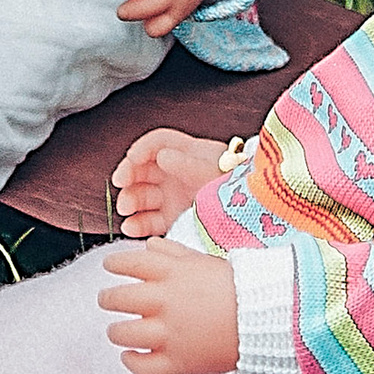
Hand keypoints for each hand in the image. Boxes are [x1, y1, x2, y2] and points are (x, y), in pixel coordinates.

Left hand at [100, 236, 239, 373]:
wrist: (266, 319)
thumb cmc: (238, 287)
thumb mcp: (205, 261)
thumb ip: (174, 252)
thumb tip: (149, 245)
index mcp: (172, 273)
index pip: (128, 263)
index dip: (114, 264)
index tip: (108, 266)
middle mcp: (165, 301)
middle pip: (118, 298)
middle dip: (107, 298)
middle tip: (105, 299)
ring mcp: (169, 333)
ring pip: (123, 333)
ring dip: (115, 331)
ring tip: (115, 330)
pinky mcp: (178, 361)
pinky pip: (143, 366)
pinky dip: (131, 362)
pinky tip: (129, 356)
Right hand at [111, 128, 228, 233]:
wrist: (252, 211)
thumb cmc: (234, 184)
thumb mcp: (213, 170)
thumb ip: (188, 164)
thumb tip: (163, 157)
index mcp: (184, 152)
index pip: (156, 144)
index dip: (142, 149)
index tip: (132, 158)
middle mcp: (172, 172)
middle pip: (142, 170)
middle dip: (129, 176)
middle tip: (122, 185)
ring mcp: (171, 196)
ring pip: (142, 196)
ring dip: (130, 202)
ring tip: (125, 211)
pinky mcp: (171, 218)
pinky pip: (150, 221)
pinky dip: (138, 225)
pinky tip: (130, 228)